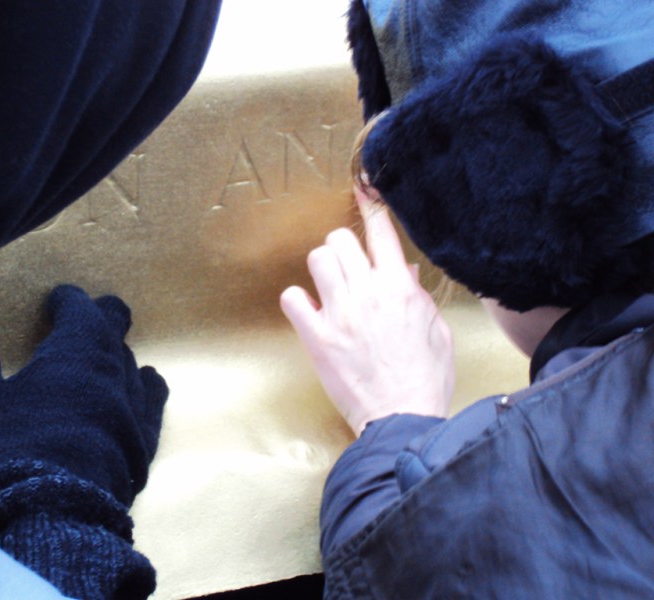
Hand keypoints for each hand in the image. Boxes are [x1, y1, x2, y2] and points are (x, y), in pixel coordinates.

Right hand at [0, 284, 167, 506]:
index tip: (57, 299)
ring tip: (104, 358)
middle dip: (101, 316)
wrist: (61, 511)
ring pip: (131, 364)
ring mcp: (137, 404)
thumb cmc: (15, 447)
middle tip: (87, 316)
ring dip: (116, 357)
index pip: (79, 307)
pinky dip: (144, 388)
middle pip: (115, 326)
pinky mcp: (147, 440)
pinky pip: (153, 401)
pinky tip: (147, 384)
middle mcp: (115, 368)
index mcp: (78, 348)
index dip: (67, 300)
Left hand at [280, 186, 453, 435]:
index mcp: (400, 289)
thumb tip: (406, 273)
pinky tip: (310, 311)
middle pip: (341, 240)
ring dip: (322, 268)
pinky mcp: (317, 337)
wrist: (402, 417)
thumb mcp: (436, 332)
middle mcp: (368, 293)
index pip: (381, 234)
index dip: (370, 206)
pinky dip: (298, 300)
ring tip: (329, 288)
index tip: (362, 189)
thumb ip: (418, 297)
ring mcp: (340, 313)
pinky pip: (292, 298)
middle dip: (343, 248)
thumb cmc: (424, 379)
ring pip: (318, 259)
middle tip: (348, 267)